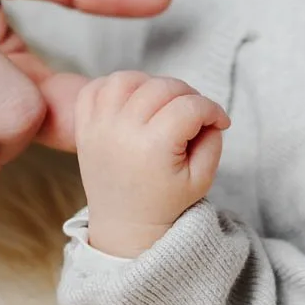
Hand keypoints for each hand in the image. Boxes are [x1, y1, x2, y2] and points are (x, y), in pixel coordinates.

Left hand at [75, 71, 229, 256]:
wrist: (125, 226)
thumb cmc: (166, 202)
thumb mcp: (202, 178)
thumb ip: (213, 141)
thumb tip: (208, 112)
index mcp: (152, 148)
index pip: (190, 107)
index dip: (212, 109)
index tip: (220, 121)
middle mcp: (122, 133)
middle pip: (160, 87)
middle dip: (187, 93)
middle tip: (195, 113)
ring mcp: (98, 128)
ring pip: (126, 79)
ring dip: (151, 83)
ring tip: (164, 101)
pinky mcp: (84, 128)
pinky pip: (94, 89)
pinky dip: (114, 86)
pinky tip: (133, 98)